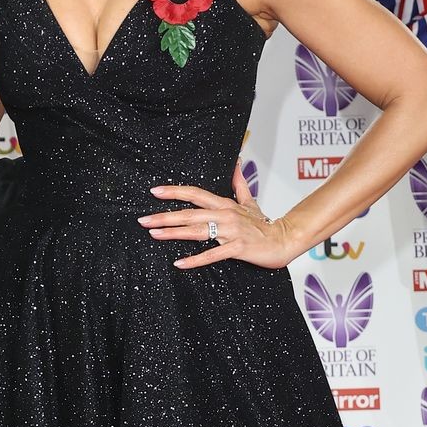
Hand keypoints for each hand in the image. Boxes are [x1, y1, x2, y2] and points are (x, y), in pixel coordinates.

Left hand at [138, 162, 294, 270]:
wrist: (284, 240)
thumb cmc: (264, 224)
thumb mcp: (250, 201)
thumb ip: (239, 183)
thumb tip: (236, 162)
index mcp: (225, 204)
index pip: (195, 194)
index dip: (174, 191)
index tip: (154, 192)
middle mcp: (226, 215)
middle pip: (190, 213)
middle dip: (164, 216)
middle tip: (143, 219)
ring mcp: (231, 232)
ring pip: (197, 231)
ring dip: (174, 233)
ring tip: (154, 234)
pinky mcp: (238, 248)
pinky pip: (212, 255)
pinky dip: (195, 260)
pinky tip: (179, 263)